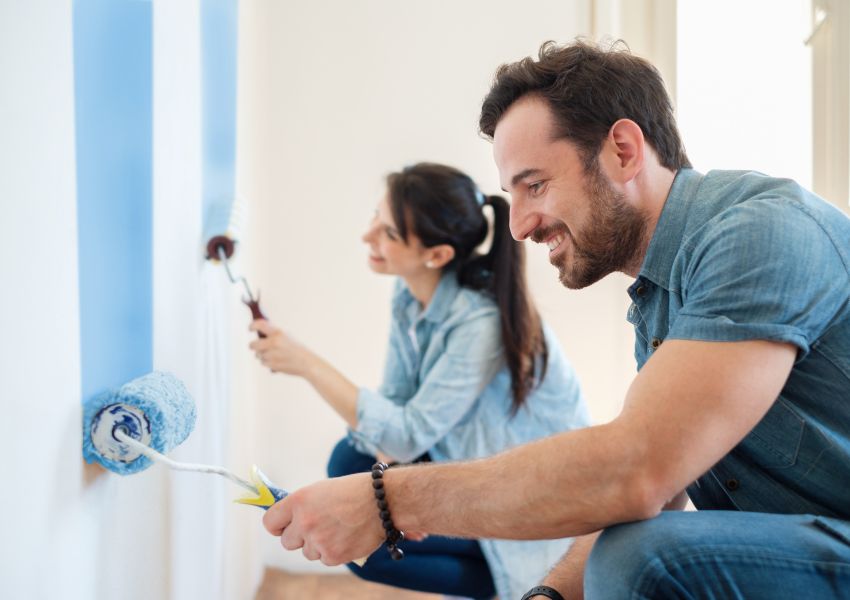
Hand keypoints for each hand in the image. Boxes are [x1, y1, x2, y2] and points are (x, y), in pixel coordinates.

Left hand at [249, 319, 311, 375]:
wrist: (306, 363)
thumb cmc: (298, 350)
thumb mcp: (287, 336)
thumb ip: (273, 334)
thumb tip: (261, 333)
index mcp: (278, 333)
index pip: (259, 325)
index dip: (252, 326)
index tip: (250, 328)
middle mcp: (273, 343)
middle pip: (252, 345)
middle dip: (254, 346)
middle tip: (258, 346)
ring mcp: (271, 355)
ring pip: (258, 355)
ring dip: (263, 355)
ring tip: (275, 354)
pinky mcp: (271, 365)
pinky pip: (263, 363)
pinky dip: (268, 362)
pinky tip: (277, 360)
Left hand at [262, 473, 384, 564]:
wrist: (382, 501)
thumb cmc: (354, 491)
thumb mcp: (322, 490)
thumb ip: (303, 505)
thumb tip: (289, 519)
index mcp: (299, 501)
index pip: (270, 522)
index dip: (278, 525)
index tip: (284, 526)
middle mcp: (304, 522)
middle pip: (287, 542)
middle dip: (299, 537)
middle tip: (316, 528)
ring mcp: (318, 541)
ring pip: (308, 552)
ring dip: (319, 544)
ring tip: (338, 528)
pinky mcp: (333, 556)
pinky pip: (324, 559)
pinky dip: (334, 552)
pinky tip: (347, 537)